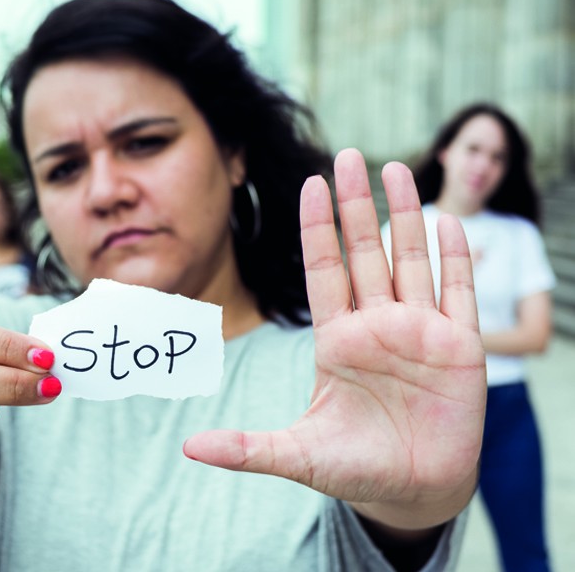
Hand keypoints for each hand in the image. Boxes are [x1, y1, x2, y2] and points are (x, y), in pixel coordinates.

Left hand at [184, 148, 484, 529]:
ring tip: (397, 168)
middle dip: (357, 205)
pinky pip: (458, 294)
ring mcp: (421, 333)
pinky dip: (456, 259)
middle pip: (366, 252)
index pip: (324, 270)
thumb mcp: (295, 456)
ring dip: (407, 215)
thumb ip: (246, 449)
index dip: (318, 229)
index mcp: (337, 341)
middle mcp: (378, 327)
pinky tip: (450, 223)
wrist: (410, 494)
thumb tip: (189, 449)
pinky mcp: (461, 350)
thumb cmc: (353, 469)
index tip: (310, 184)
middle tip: (347, 155)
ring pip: (412, 260)